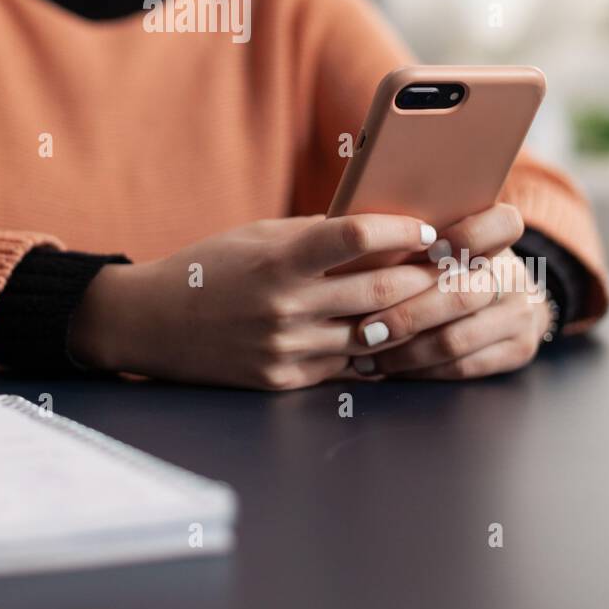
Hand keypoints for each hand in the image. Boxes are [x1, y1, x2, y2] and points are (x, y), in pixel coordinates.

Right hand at [67, 212, 439, 390]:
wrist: (152, 323)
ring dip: (412, 318)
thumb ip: (315, 236)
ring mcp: (287, 349)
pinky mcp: (285, 381)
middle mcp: (285, 307)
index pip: (355, 236)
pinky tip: (396, 336)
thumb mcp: (257, 236)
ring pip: (374, 336)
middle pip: (380, 291)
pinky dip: (376, 350)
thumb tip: (379, 228)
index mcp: (278, 260)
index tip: (426, 229)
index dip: (400, 230)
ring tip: (439, 302)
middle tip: (457, 267)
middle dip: (428, 278)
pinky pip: (348, 367)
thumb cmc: (209, 268)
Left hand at [346, 203, 552, 379]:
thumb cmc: (452, 261)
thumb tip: (360, 236)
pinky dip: (419, 370)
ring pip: (456, 339)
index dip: (469, 235)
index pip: (503, 224)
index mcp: (500, 236)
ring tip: (364, 353)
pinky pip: (462, 367)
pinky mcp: (519, 350)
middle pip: (463, 296)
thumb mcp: (447, 238)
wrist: (508, 298)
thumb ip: (418, 237)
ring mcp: (520, 315)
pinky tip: (387, 367)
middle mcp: (515, 275)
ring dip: (404, 352)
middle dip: (407, 315)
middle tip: (364, 329)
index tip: (429, 247)